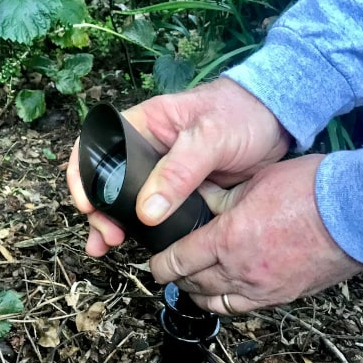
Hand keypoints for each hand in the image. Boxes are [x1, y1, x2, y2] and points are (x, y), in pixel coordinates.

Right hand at [66, 78, 290, 255]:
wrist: (279, 124)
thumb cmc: (242, 114)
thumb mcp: (210, 137)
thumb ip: (179, 172)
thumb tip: (146, 211)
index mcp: (143, 125)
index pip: (97, 147)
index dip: (83, 175)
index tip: (88, 204)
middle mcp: (147, 151)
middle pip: (108, 182)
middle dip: (99, 211)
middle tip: (106, 236)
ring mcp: (164, 175)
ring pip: (130, 203)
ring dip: (116, 225)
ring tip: (108, 247)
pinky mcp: (183, 195)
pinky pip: (158, 216)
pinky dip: (146, 233)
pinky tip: (142, 249)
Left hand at [149, 154, 362, 313]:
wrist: (357, 213)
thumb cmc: (311, 190)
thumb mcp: (255, 182)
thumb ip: (223, 198)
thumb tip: (200, 202)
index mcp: (228, 238)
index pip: (179, 260)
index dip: (161, 265)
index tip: (155, 264)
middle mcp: (240, 270)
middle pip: (193, 283)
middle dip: (177, 277)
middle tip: (171, 269)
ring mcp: (263, 289)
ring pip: (216, 302)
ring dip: (199, 294)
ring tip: (194, 284)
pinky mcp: (283, 297)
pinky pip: (244, 309)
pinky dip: (228, 302)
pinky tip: (227, 293)